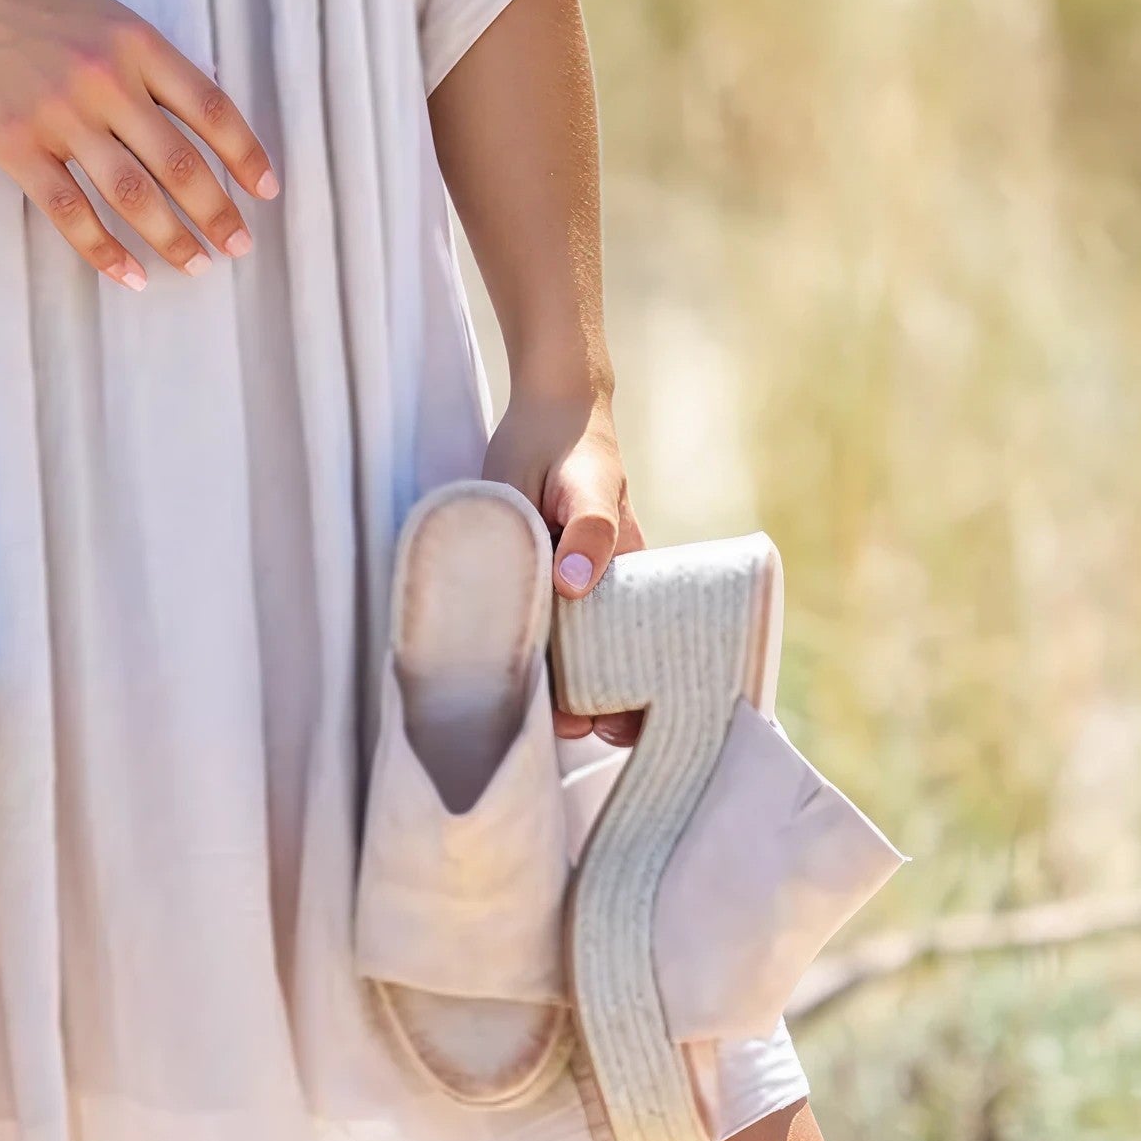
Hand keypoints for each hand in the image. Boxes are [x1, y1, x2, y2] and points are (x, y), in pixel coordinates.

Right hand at [0, 0, 277, 286]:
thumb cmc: (25, 7)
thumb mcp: (100, 14)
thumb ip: (146, 61)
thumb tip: (200, 117)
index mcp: (135, 42)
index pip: (210, 107)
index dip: (245, 154)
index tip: (266, 190)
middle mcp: (104, 78)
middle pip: (178, 160)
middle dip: (216, 211)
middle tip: (238, 245)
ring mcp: (58, 114)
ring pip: (131, 192)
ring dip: (170, 237)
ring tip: (195, 265)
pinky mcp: (14, 144)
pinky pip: (69, 211)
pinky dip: (104, 250)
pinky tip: (129, 273)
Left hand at [481, 387, 643, 736]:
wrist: (550, 410)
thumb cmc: (575, 449)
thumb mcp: (585, 487)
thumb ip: (586, 533)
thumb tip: (576, 587)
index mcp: (628, 580)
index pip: (638, 656)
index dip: (630, 700)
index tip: (606, 729)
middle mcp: (603, 591)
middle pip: (604, 665)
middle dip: (590, 707)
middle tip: (561, 729)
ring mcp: (571, 585)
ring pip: (567, 651)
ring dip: (552, 685)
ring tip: (524, 714)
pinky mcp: (539, 574)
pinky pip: (537, 623)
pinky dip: (526, 650)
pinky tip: (502, 670)